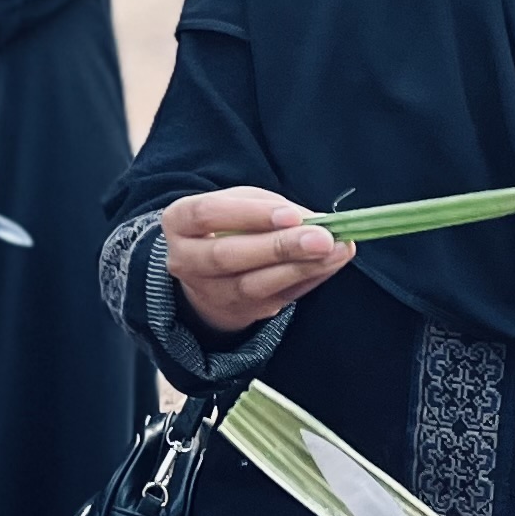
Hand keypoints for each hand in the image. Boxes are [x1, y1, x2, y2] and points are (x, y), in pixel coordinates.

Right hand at [159, 186, 354, 335]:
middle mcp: (186, 261)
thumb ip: (270, 206)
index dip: (249, 215)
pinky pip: (277, 299)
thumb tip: (313, 219)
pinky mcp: (240, 313)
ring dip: (299, 268)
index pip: (207, 214)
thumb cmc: (227, 225)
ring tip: (336, 251)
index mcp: (179, 222)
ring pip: (253, 286)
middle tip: (322, 238)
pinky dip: (308, 280)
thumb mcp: (238, 202)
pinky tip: (332, 264)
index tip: (291, 214)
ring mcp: (211, 293)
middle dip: (279, 247)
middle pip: (228, 257)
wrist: (209, 272)